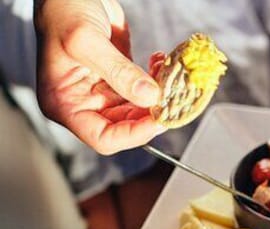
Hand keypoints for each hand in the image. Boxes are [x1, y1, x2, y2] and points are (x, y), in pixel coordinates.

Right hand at [35, 0, 161, 154]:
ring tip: (168, 76)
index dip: (134, 134)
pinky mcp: (118, 78)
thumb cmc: (61, 11)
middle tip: (172, 100)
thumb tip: (149, 97)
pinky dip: (157, 80)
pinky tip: (159, 63)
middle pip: (126, 127)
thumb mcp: (86, 41)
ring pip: (139, 110)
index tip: (158, 120)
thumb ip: (119, 72)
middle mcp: (83, 103)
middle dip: (151, 115)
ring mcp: (102, 92)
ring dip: (158, 97)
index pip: (104, 138)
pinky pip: (144, 91)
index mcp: (64, 104)